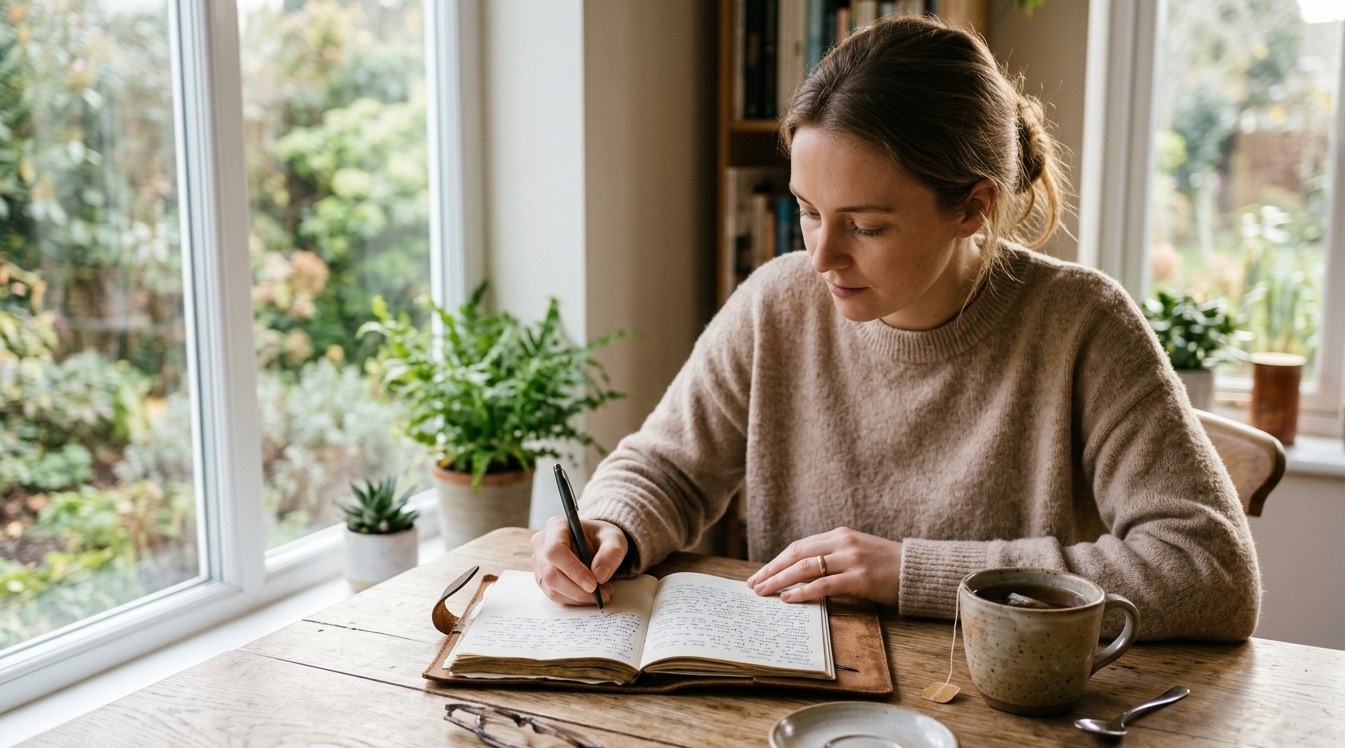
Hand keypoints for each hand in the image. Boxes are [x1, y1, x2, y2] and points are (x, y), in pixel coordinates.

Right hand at [530, 515, 628, 605]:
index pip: (555, 550)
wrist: (594, 543)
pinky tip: (591, 594)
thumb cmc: (601, 537)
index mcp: (555, 526)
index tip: (593, 584)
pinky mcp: (542, 579)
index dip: (573, 569)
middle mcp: (541, 544)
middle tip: (602, 594)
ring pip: (552, 589)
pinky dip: (575, 600)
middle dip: (577, 589)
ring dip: (579, 597)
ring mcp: (539, 563)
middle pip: (550, 573)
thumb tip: (599, 576)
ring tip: (602, 593)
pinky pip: (555, 596)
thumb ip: (611, 553)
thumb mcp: (614, 539)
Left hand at [745, 527, 901, 605]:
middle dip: (771, 570)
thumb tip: (801, 576)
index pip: (799, 546)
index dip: (776, 561)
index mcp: (840, 535)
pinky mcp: (860, 578)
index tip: (760, 574)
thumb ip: (833, 559)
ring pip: (805, 568)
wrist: (920, 571)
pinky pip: (823, 585)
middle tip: (753, 585)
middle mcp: (842, 543)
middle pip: (796, 554)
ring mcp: (851, 559)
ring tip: (763, 592)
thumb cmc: (888, 566)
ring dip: (779, 581)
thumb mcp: (857, 554)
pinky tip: (787, 599)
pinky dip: (802, 592)